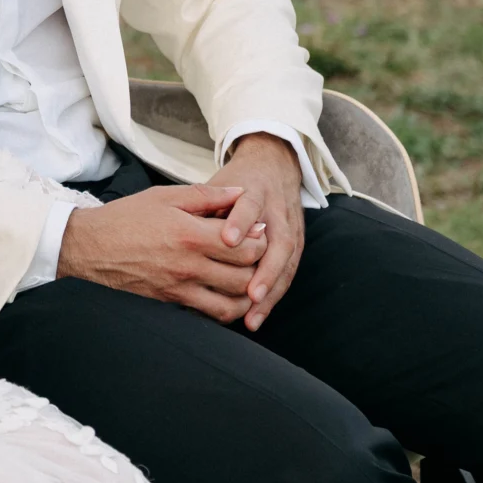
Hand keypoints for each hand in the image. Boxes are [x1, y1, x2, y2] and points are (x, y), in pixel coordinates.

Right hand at [56, 182, 265, 321]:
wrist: (87, 249)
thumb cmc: (124, 219)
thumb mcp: (163, 197)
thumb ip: (205, 195)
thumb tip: (240, 194)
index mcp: (190, 235)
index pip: (245, 245)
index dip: (259, 239)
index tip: (257, 231)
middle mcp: (188, 266)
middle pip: (245, 276)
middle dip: (258, 266)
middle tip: (256, 255)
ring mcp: (179, 290)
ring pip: (231, 304)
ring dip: (246, 294)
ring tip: (246, 280)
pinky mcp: (170, 305)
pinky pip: (208, 316)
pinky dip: (224, 310)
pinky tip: (224, 296)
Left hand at [219, 132, 305, 330]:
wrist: (274, 166)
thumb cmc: (238, 182)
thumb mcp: (221, 183)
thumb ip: (207, 202)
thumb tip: (187, 225)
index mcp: (255, 191)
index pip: (249, 205)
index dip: (240, 221)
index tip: (227, 239)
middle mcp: (277, 212)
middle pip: (279, 243)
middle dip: (266, 270)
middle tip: (250, 293)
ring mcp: (291, 229)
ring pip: (286, 263)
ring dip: (270, 291)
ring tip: (252, 316)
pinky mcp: (295, 245)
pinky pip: (287, 274)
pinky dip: (273, 296)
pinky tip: (255, 316)